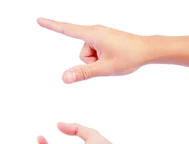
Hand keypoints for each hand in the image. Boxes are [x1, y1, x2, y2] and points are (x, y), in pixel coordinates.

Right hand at [37, 18, 151, 83]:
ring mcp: (99, 35)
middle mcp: (94, 32)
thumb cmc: (130, 56)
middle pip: (81, 54)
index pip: (66, 30)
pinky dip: (102, 58)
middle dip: (91, 63)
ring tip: (114, 59)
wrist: (149, 50)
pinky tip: (114, 56)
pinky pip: (94, 53)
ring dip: (98, 61)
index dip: (51, 26)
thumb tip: (64, 78)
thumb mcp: (105, 68)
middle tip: (110, 61)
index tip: (39, 20)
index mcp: (93, 35)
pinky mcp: (103, 39)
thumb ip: (83, 73)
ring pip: (88, 56)